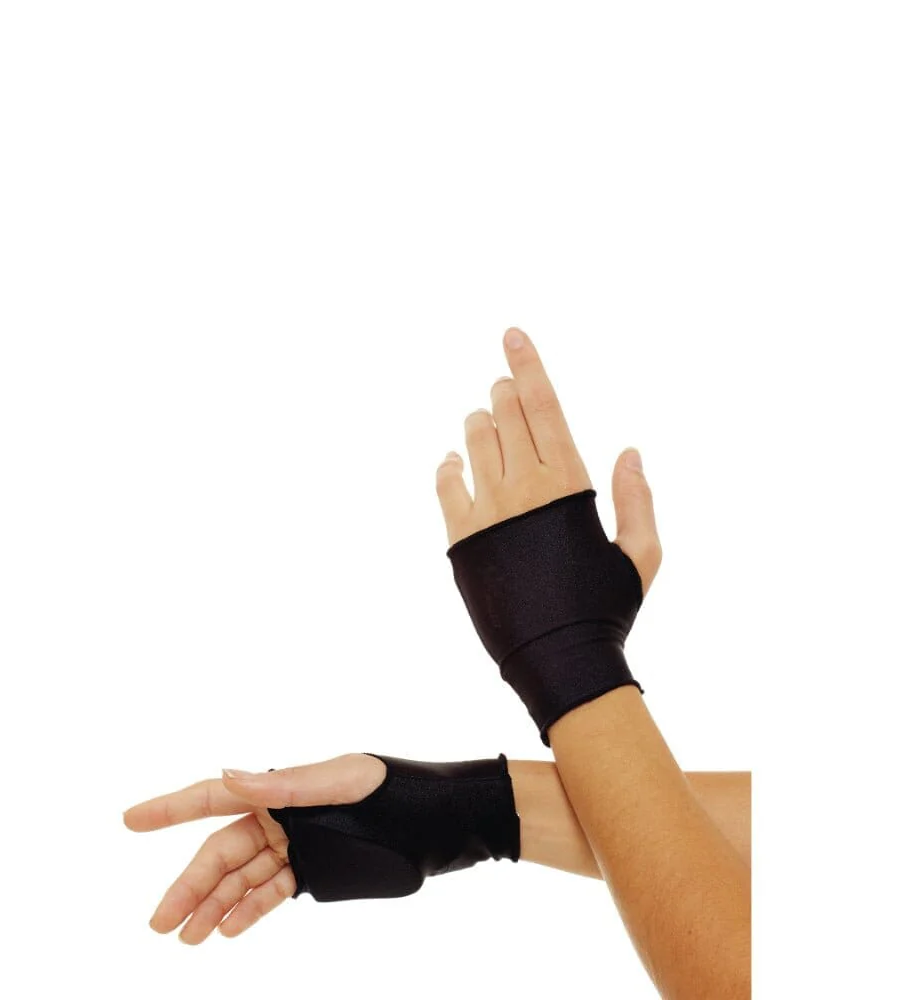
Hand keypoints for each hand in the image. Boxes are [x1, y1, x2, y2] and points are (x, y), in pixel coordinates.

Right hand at [122, 753, 385, 942]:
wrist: (435, 821)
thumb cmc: (392, 790)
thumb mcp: (343, 782)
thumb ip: (288, 785)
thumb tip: (231, 774)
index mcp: (280, 788)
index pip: (215, 797)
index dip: (172, 808)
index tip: (132, 820)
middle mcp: (280, 816)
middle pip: (222, 852)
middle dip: (190, 885)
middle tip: (160, 922)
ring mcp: (294, 845)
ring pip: (241, 878)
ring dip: (213, 906)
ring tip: (188, 938)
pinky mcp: (313, 871)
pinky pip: (270, 892)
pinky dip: (248, 910)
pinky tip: (227, 930)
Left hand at [434, 327, 661, 593]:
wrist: (560, 660)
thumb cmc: (606, 610)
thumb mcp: (640, 555)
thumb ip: (636, 498)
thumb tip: (629, 451)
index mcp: (571, 484)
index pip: (545, 407)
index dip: (528, 365)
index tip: (512, 335)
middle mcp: (527, 488)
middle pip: (507, 415)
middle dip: (504, 393)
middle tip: (503, 392)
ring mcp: (489, 511)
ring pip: (474, 441)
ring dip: (479, 423)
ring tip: (484, 424)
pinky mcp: (461, 538)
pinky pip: (446, 484)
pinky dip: (449, 465)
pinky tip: (455, 461)